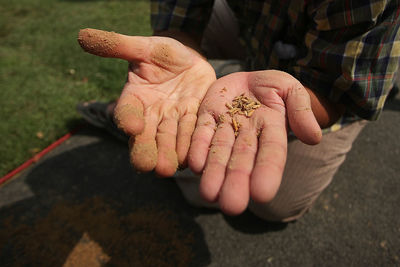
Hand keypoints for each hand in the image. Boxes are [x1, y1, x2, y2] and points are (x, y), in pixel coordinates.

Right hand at [78, 28, 215, 176]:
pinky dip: (191, 145)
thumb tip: (82, 36)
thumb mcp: (144, 47)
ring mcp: (172, 120)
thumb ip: (118, 45)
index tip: (132, 127)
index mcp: (134, 98)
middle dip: (145, 151)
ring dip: (168, 154)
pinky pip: (192, 133)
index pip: (126, 111)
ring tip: (167, 169)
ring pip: (168, 140)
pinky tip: (193, 158)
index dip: (127, 119)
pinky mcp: (193, 120)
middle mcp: (151, 115)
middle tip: (147, 165)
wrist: (189, 60)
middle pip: (145, 137)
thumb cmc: (163, 52)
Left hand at [188, 71, 321, 214]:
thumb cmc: (272, 87)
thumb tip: (314, 138)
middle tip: (231, 206)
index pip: (271, 153)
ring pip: (219, 152)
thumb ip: (301, 109)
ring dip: (214, 173)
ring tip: (208, 194)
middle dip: (236, 182)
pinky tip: (194, 165)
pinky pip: (201, 134)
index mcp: (271, 129)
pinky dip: (198, 149)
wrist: (246, 79)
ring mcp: (225, 128)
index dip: (267, 172)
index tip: (262, 194)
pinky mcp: (206, 118)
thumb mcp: (290, 89)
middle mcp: (247, 135)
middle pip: (242, 160)